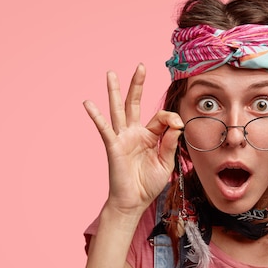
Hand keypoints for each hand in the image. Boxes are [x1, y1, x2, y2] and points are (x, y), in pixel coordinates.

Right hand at [83, 64, 182, 214]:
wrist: (134, 201)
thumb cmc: (148, 184)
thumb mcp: (165, 162)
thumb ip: (170, 143)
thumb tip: (177, 124)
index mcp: (151, 136)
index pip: (162, 118)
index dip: (172, 118)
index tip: (178, 125)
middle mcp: (136, 133)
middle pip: (136, 104)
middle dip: (138, 85)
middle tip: (141, 66)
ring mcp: (123, 138)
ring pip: (118, 110)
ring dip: (115, 91)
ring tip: (111, 73)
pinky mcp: (113, 146)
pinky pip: (104, 129)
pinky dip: (96, 116)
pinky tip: (88, 103)